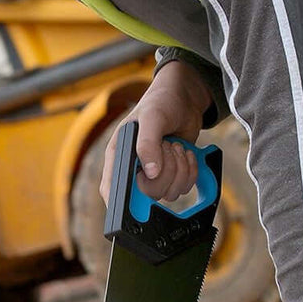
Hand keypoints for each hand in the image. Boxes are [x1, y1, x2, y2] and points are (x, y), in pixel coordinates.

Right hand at [100, 60, 212, 204]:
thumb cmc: (161, 101)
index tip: (141, 197)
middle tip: (167, 147)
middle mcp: (134, 169)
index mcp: (119, 156)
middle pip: (148, 194)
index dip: (121, 202)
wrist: (185, 99)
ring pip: (169, 193)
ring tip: (175, 146)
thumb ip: (147, 143)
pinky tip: (185, 152)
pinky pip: (184, 187)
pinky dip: (191, 170)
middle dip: (166, 171)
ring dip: (180, 169)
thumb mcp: (152, 117)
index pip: (111, 189)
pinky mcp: (172, 175)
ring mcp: (154, 174)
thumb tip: (151, 172)